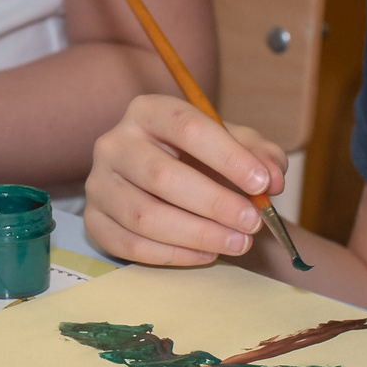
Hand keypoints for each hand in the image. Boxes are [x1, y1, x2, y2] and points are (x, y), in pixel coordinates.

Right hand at [81, 94, 283, 266]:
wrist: (158, 181)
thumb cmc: (197, 158)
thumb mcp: (231, 145)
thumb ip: (259, 155)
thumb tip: (273, 178)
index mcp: (148, 111)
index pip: (186, 126)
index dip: (227, 156)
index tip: (263, 184)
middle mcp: (114, 143)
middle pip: (162, 176)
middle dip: (215, 204)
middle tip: (253, 223)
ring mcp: (98, 183)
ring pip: (145, 216)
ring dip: (198, 234)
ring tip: (237, 242)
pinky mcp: (93, 220)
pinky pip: (130, 244)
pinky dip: (174, 255)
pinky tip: (207, 254)